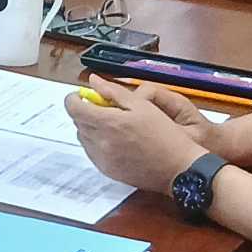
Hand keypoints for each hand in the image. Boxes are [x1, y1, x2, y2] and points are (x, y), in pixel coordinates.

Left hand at [65, 75, 209, 192]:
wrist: (179, 168)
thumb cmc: (165, 135)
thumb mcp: (142, 105)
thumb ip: (113, 91)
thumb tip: (93, 81)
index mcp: (107, 123)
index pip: (73, 108)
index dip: (74, 98)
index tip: (83, 95)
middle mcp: (100, 142)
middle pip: (77, 122)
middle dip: (85, 112)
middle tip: (104, 108)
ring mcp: (102, 159)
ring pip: (83, 138)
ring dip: (90, 128)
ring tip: (112, 125)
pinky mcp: (107, 171)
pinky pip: (91, 152)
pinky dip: (96, 143)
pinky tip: (115, 140)